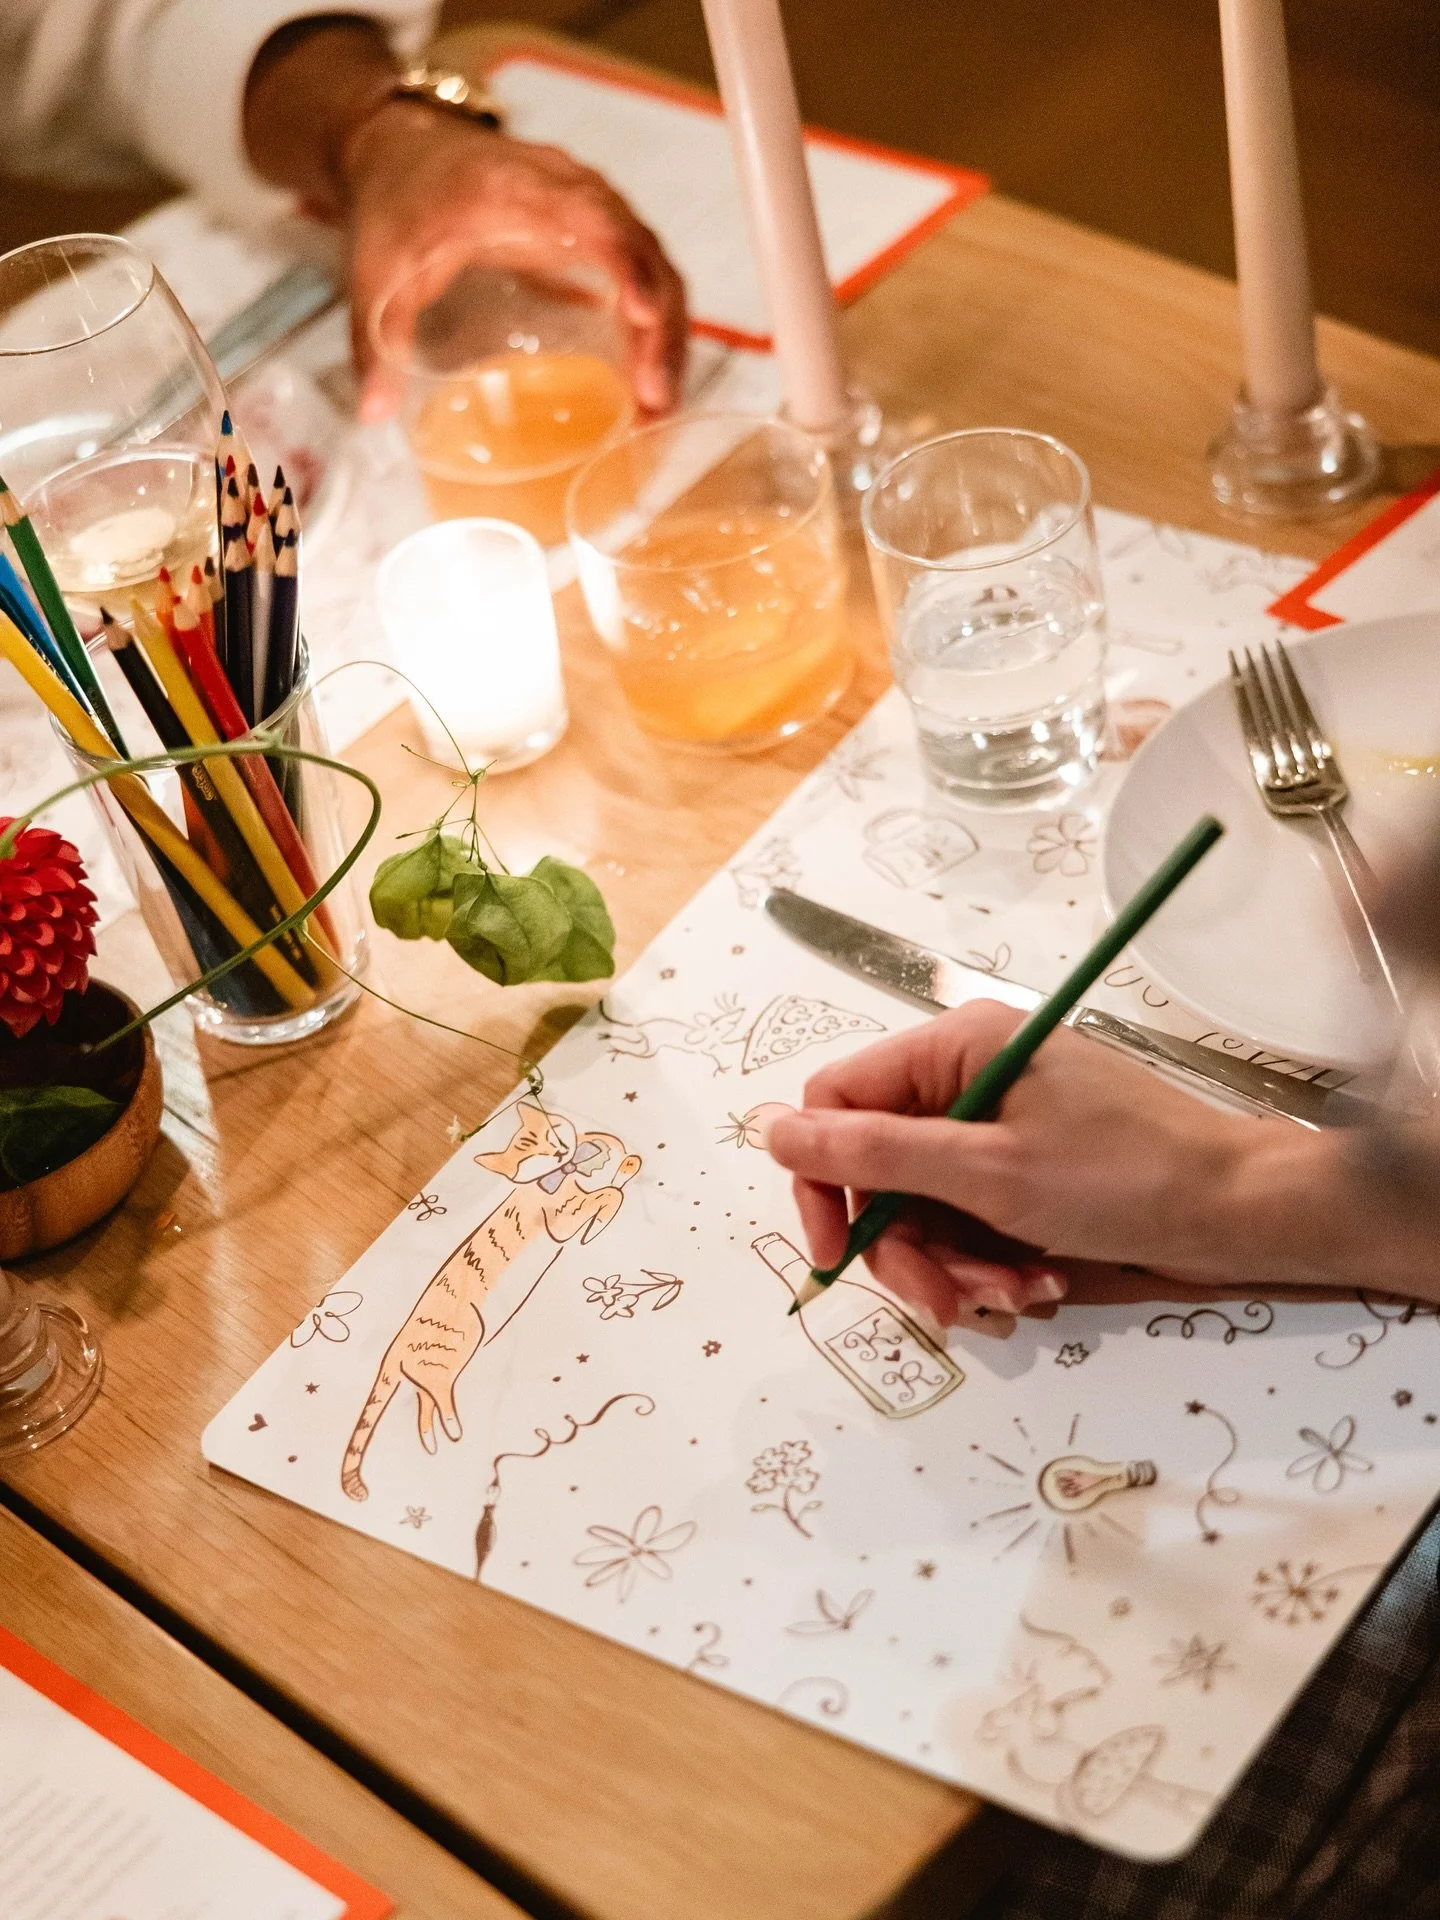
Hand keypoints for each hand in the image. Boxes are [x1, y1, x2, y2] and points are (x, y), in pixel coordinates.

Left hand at [342, 104, 686, 422]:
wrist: (405, 150)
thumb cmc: (398, 203)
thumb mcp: (375, 268)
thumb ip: (373, 340)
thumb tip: (370, 414)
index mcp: (514, 188)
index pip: (594, 218)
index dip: (629, 265)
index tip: (645, 315)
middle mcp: (568, 190)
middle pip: (643, 251)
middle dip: (661, 327)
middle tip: (655, 398)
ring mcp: (590, 208)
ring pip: (655, 267)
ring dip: (667, 336)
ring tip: (657, 404)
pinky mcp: (596, 233)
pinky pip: (645, 276)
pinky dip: (656, 328)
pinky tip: (649, 382)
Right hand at [764, 1000, 1264, 1326]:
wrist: (1240, 1215)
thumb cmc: (1126, 1178)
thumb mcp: (989, 1171)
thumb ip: (875, 1152)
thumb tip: (770, 1128)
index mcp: (955, 1047)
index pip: (838, 1101)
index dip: (823, 1177)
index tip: (837, 1252)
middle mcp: (967, 1078)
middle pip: (877, 1167)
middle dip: (905, 1244)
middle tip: (946, 1299)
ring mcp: (997, 1126)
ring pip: (920, 1208)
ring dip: (951, 1265)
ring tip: (1010, 1294)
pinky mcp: (1023, 1172)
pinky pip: (966, 1222)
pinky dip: (987, 1262)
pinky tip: (1034, 1283)